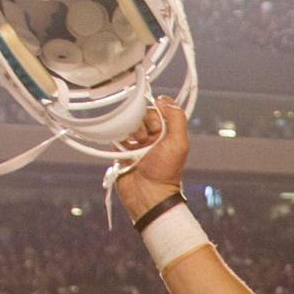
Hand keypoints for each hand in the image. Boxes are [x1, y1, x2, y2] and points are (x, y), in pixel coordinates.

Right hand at [113, 96, 189, 217]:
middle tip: (143, 139)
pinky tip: (122, 147)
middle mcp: (151, 136)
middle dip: (140, 123)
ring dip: (129, 131)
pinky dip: (117, 137)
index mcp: (166, 133)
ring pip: (127, 122)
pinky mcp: (121, 149)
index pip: (156, 109)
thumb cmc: (165, 173)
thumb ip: (176, 119)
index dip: (153, 114)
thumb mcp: (179, 143)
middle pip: (140, 114)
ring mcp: (135, 142)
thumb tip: (164, 99)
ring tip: (134, 145)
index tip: (155, 126)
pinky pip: (115, 134)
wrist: (147, 194)